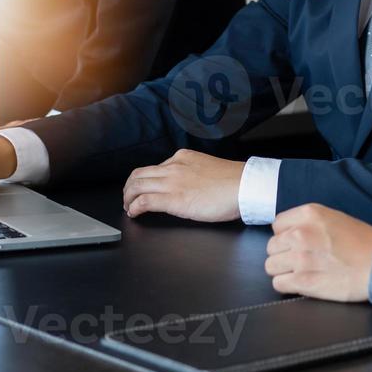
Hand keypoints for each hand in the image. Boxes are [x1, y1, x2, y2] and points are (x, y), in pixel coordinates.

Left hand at [121, 149, 243, 222]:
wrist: (244, 186)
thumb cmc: (233, 182)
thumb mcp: (207, 167)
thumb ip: (192, 172)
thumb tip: (186, 183)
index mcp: (182, 158)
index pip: (154, 167)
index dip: (143, 180)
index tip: (143, 188)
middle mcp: (173, 167)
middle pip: (139, 174)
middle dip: (129, 187)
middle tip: (127, 198)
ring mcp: (171, 182)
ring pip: (136, 186)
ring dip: (128, 198)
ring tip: (128, 206)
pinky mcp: (173, 200)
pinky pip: (144, 202)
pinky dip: (134, 207)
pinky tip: (134, 213)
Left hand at [265, 204, 371, 301]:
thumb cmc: (363, 242)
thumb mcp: (334, 217)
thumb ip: (309, 222)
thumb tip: (290, 232)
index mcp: (308, 214)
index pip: (277, 225)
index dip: (286, 235)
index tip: (295, 243)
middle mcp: (300, 233)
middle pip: (272, 246)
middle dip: (283, 254)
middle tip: (300, 260)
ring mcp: (300, 258)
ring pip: (270, 266)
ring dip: (283, 270)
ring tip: (300, 272)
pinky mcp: (303, 281)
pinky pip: (278, 283)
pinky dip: (287, 285)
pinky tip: (301, 283)